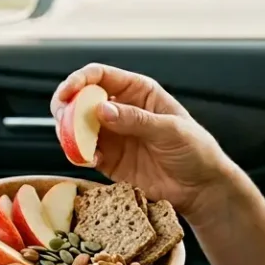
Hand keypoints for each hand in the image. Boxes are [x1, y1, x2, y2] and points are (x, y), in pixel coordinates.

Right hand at [51, 63, 229, 220]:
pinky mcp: (108, 160)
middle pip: (80, 99)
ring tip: (75, 142)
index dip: (79, 80)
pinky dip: (79, 155)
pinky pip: (83, 153)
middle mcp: (120, 109)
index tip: (68, 93)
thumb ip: (136, 119)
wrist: (201, 188)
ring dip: (68, 132)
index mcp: (137, 91)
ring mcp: (112, 135)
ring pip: (76, 126)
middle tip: (63, 119)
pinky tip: (90, 159)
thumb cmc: (195, 150)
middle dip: (66, 106)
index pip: (100, 76)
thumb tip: (102, 109)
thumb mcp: (170, 130)